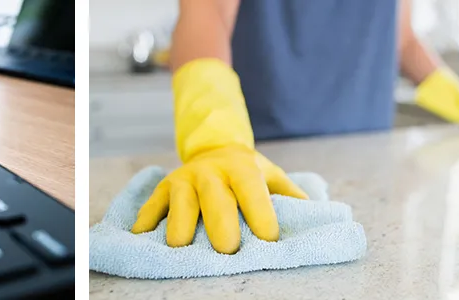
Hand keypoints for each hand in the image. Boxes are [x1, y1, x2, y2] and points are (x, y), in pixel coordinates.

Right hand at [131, 145, 308, 253]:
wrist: (214, 147)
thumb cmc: (248, 172)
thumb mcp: (273, 175)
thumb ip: (292, 195)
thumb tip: (316, 217)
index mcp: (241, 169)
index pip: (252, 192)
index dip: (261, 215)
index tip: (269, 239)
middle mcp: (210, 173)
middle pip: (214, 199)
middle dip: (220, 225)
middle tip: (227, 250)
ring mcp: (183, 179)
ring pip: (180, 203)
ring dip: (180, 226)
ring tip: (181, 247)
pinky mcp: (163, 188)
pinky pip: (152, 206)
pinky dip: (146, 222)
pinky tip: (142, 237)